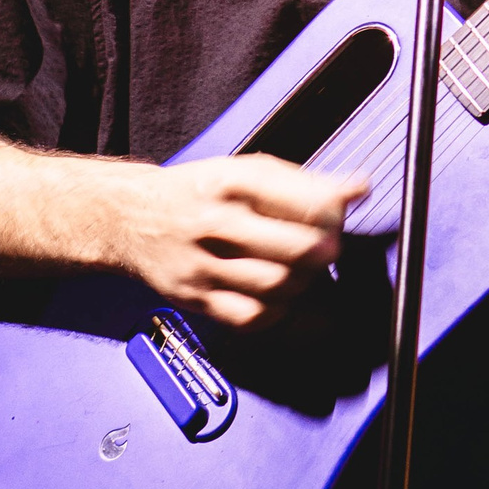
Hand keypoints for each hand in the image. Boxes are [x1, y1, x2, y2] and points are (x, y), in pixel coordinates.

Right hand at [99, 155, 367, 333]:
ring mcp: (204, 263)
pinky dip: (277, 310)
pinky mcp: (196, 297)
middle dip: (325, 251)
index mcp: (232, 181)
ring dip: (305, 281)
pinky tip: (279, 295)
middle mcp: (216, 221)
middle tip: (328, 247)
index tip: (340, 213)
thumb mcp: (245, 172)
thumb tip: (359, 188)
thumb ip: (304, 182)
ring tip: (304, 270)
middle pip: (296, 248)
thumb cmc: (199, 193)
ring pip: (276, 285)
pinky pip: (250, 316)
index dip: (335, 212)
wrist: (128, 218)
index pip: (304, 200)